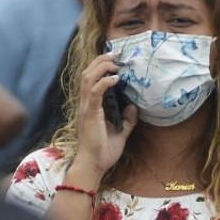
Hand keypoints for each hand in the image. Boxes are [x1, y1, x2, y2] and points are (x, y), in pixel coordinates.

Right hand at [72, 52, 138, 180]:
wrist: (94, 165)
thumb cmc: (104, 151)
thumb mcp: (121, 132)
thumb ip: (127, 119)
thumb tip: (133, 106)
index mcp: (91, 106)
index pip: (91, 79)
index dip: (100, 66)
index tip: (115, 59)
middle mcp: (85, 104)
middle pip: (87, 73)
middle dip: (100, 60)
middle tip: (115, 54)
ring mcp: (86, 108)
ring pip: (87, 78)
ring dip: (101, 67)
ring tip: (115, 62)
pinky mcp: (90, 114)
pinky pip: (94, 92)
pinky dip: (104, 82)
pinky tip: (116, 78)